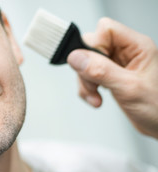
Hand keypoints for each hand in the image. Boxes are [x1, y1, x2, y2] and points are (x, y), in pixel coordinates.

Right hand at [67, 18, 157, 138]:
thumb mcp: (128, 88)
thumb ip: (101, 71)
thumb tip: (76, 57)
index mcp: (137, 47)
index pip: (105, 30)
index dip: (93, 46)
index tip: (90, 66)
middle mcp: (127, 53)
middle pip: (92, 47)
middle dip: (86, 69)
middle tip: (93, 85)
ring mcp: (118, 65)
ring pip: (87, 63)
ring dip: (86, 82)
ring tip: (95, 96)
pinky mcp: (111, 77)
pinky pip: (89, 75)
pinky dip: (87, 89)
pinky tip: (96, 98)